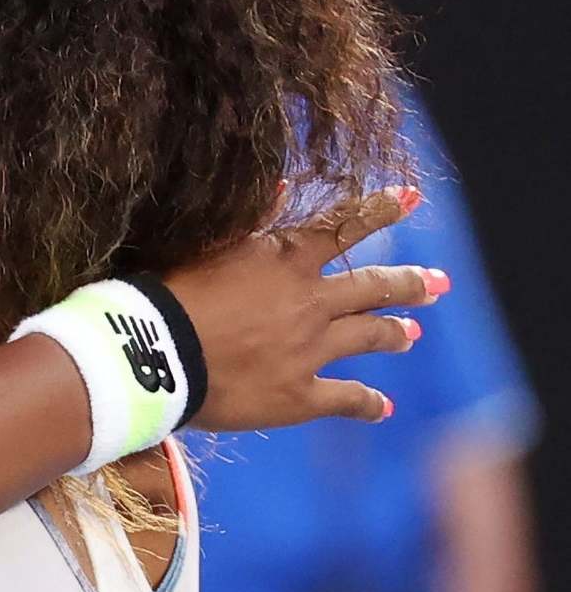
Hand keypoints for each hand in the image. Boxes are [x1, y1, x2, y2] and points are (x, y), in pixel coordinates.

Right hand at [166, 187, 446, 429]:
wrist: (154, 356)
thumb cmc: (166, 293)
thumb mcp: (206, 245)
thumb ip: (251, 217)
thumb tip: (287, 183)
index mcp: (285, 259)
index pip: (343, 226)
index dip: (379, 210)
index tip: (410, 199)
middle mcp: (309, 301)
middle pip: (371, 288)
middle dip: (408, 284)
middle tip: (437, 283)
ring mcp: (309, 350)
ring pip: (367, 337)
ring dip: (393, 332)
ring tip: (411, 333)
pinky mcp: (298, 396)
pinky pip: (345, 398)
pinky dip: (367, 403)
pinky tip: (383, 408)